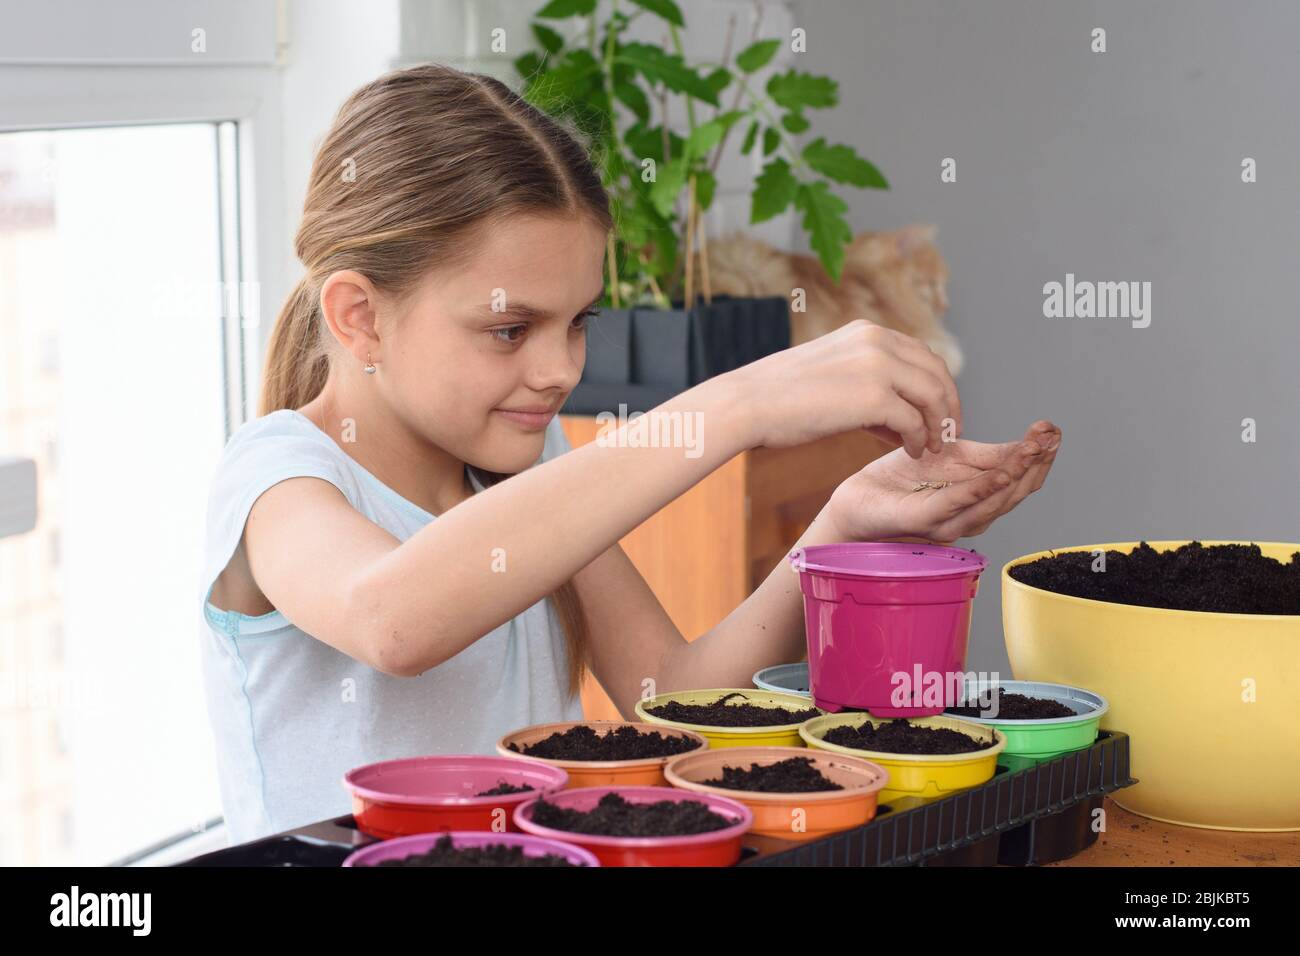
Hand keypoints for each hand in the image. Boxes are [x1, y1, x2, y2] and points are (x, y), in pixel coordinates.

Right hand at [725, 319, 961, 456]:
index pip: (922, 355)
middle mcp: (877, 341)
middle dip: (947, 405)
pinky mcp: (874, 398)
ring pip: (933, 395)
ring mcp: (878, 367)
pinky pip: (913, 422)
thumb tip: (899, 416)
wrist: (748, 404)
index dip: (937, 386)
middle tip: (946, 432)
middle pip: (937, 372)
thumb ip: (867, 384)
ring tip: (931, 447)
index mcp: (867, 332)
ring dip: (937, 424)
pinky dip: (917, 440)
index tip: (937, 412)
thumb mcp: (831, 374)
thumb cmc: (779, 397)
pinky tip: (910, 452)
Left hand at [826, 420, 1061, 544]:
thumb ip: (987, 454)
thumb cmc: (901, 480)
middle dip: (1038, 462)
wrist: (858, 497)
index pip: (1020, 478)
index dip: (1040, 455)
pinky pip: (961, 504)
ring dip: (1019, 473)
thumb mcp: (951, 455)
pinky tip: (1002, 474)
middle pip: (1016, 492)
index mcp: (979, 497)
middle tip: (1052, 436)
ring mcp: (950, 521)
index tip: (1054, 429)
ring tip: (1035, 448)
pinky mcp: (926, 521)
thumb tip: (1029, 441)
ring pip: (995, 500)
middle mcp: (971, 515)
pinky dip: (984, 489)